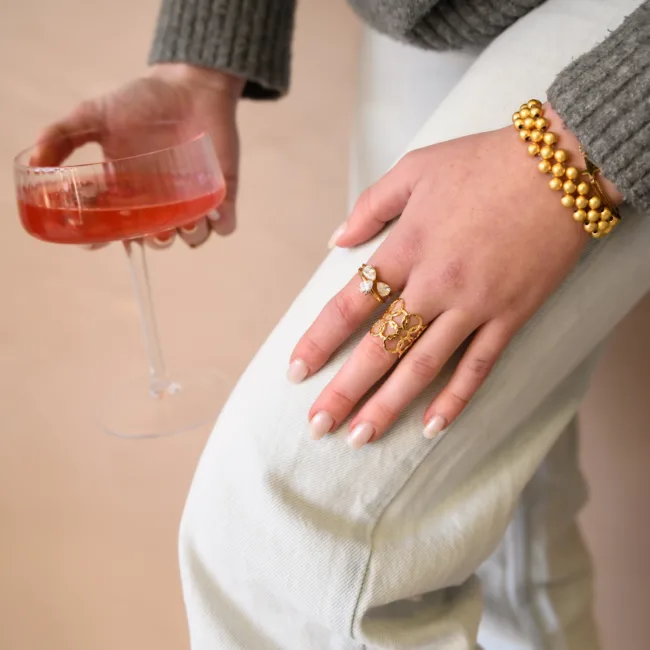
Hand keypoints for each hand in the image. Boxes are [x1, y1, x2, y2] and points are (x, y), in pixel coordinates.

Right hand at [32, 64, 244, 248]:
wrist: (189, 83)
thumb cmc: (142, 100)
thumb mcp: (94, 115)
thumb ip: (62, 136)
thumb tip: (31, 162)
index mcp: (129, 193)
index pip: (116, 228)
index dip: (105, 239)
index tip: (96, 241)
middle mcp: (161, 203)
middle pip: (157, 239)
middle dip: (155, 241)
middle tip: (154, 229)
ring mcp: (192, 200)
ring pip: (192, 237)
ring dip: (190, 236)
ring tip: (187, 220)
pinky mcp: (221, 193)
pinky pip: (225, 225)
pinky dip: (221, 225)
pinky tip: (213, 212)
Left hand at [290, 107, 617, 447]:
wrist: (562, 166)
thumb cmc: (484, 162)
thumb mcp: (415, 168)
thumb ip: (369, 207)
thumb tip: (334, 240)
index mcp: (406, 248)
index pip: (348, 306)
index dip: (318, 342)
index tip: (296, 371)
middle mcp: (434, 285)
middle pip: (379, 349)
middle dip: (344, 392)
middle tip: (318, 426)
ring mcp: (474, 306)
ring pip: (422, 368)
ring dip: (388, 407)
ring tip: (360, 438)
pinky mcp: (510, 316)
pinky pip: (478, 366)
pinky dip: (455, 399)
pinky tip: (432, 427)